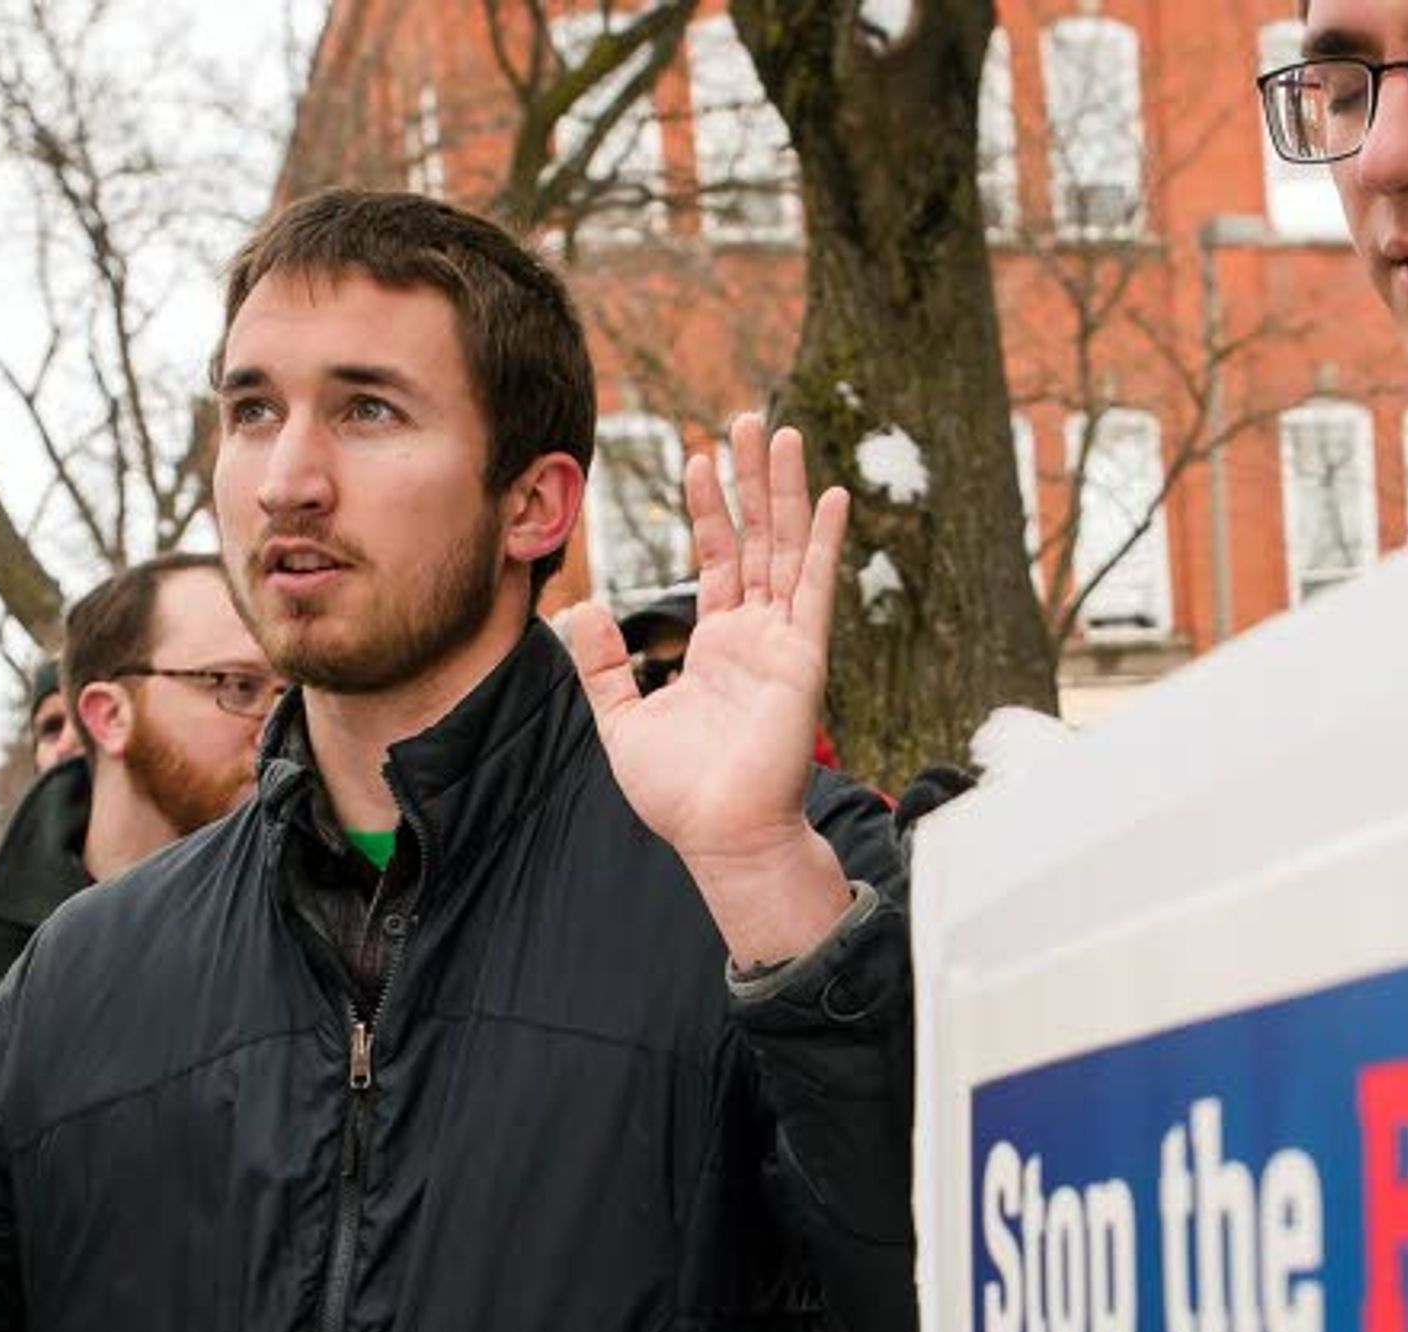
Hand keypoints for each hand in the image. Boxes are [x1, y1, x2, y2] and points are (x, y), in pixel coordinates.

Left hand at [558, 415, 858, 969]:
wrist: (717, 838)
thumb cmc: (678, 795)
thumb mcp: (620, 721)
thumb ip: (603, 665)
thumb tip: (580, 609)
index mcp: (718, 646)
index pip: (718, 559)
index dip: (709, 508)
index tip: (698, 459)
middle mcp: (755, 636)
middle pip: (757, 538)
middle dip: (752, 478)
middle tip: (748, 418)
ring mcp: (782, 643)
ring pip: (785, 547)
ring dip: (783, 489)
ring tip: (780, 430)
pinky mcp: (801, 658)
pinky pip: (814, 589)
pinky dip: (822, 541)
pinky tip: (828, 494)